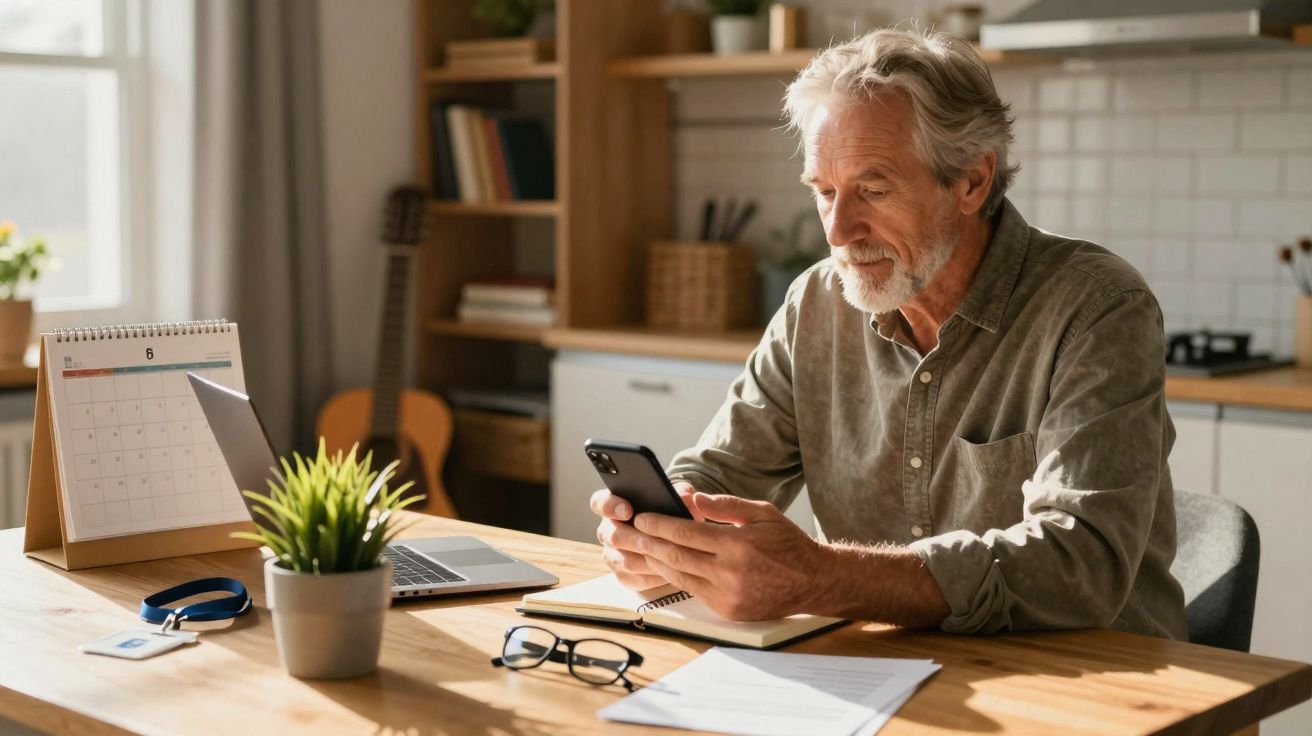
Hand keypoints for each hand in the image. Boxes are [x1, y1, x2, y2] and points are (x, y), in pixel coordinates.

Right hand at [590, 482, 700, 590]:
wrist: (674, 539)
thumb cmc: (671, 513)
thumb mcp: (677, 498)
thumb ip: (680, 493)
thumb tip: (687, 497)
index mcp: (614, 506)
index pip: (599, 503)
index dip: (610, 506)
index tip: (628, 510)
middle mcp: (608, 530)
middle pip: (611, 536)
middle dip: (634, 539)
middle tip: (651, 540)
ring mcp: (613, 554)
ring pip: (624, 561)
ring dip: (646, 560)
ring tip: (668, 558)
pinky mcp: (623, 575)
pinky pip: (633, 579)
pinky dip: (652, 577)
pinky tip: (670, 572)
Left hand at [632, 492, 825, 620]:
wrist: (813, 582)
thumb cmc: (788, 543)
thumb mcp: (762, 513)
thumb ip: (726, 505)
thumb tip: (693, 498)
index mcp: (737, 544)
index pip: (686, 532)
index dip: (659, 524)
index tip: (642, 517)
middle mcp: (730, 572)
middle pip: (676, 556)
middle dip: (649, 543)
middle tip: (631, 532)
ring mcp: (728, 595)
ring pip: (681, 576)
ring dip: (657, 561)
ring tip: (641, 547)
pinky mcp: (728, 610)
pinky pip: (694, 591)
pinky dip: (677, 576)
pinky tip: (666, 565)